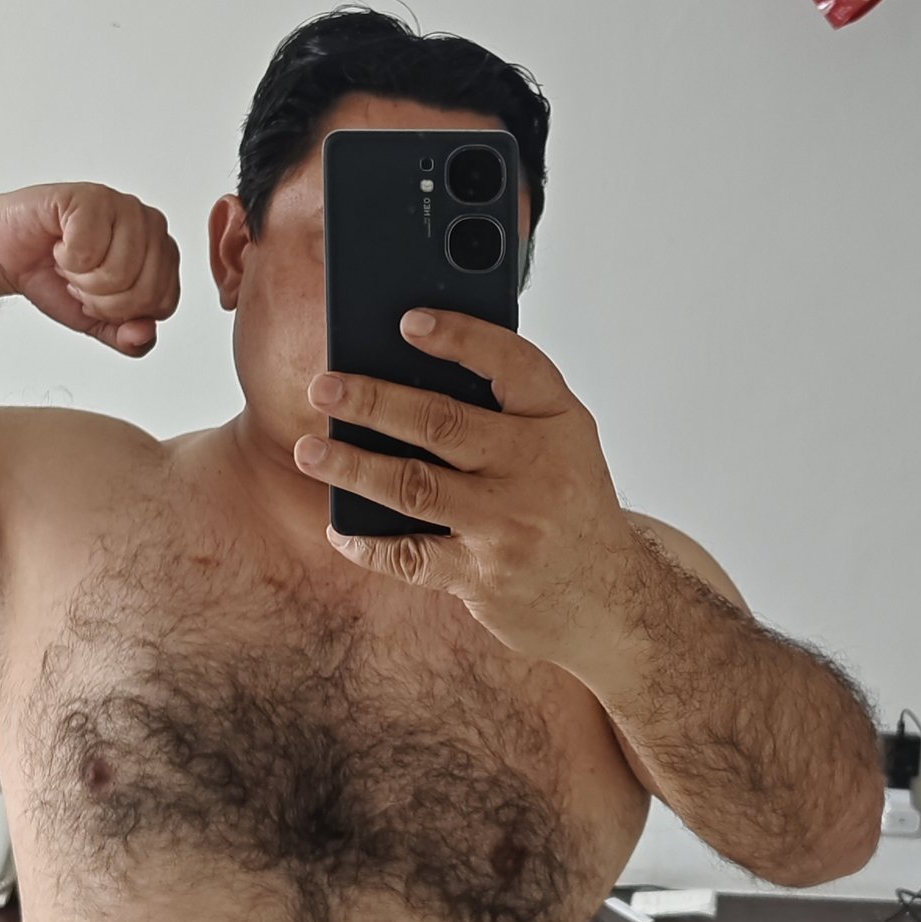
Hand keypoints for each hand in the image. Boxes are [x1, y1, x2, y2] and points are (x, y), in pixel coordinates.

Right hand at [0, 183, 179, 356]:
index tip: (96, 294)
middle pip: (144, 292)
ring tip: (70, 259)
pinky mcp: (92, 196)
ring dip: (80, 276)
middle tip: (79, 277)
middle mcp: (151, 226)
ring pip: (120, 272)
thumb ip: (128, 338)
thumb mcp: (97, 321)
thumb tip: (143, 334)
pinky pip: (89, 248)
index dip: (119, 312)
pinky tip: (60, 241)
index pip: (162, 304)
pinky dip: (65, 256)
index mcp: (161, 255)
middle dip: (99, 298)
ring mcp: (124, 207)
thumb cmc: (53, 276)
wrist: (5, 254)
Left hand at [292, 309, 641, 662]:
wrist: (611, 600)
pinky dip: (367, 543)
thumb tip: (403, 369)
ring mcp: (510, 525)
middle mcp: (538, 468)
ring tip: (309, 450)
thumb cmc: (566, 501)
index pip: (511, 363)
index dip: (460, 337)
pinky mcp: (483, 577)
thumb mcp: (559, 441)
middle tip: (324, 387)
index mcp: (558, 420)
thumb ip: (503, 405)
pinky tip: (338, 528)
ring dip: (353, 466)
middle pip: (443, 423)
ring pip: (415, 487)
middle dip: (374, 401)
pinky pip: (410, 557)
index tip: (408, 321)